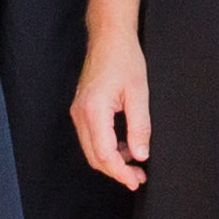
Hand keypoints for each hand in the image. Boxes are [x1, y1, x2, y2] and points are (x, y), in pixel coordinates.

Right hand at [73, 32, 152, 189]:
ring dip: (112, 161)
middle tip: (139, 177)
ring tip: (136, 163)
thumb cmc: (125, 59)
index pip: (105, 154)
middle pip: (94, 157)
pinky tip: (125, 146)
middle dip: (116, 171)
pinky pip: (91, 138)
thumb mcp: (139, 93)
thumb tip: (140, 155)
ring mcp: (78, 112)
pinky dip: (107, 148)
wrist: (109, 37)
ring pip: (91, 149)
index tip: (136, 181)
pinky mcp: (81, 109)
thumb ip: (140, 127)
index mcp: (94, 111)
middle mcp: (80, 114)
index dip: (120, 172)